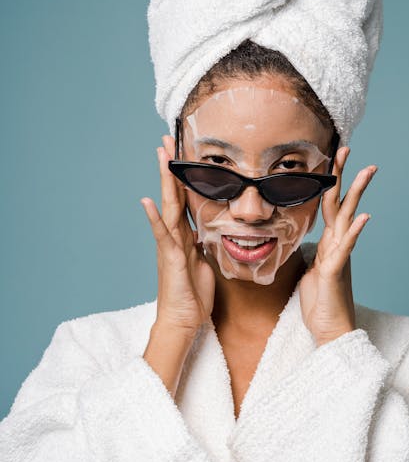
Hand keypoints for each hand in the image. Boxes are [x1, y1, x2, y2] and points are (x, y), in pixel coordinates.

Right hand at [140, 134, 215, 337]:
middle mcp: (175, 236)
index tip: (182, 153)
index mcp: (186, 235)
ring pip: (167, 206)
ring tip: (159, 156)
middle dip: (170, 168)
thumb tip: (209, 231)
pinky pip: (162, 235)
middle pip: (173, 194)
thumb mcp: (205, 262)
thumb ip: (204, 244)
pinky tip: (146, 201)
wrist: (184, 320)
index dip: (183, 176)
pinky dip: (154, 218)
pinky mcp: (170, 258)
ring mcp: (170, 245)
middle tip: (166, 140)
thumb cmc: (194, 295)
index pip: (184, 199)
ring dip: (163, 181)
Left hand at [299, 146, 376, 345]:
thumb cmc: (320, 304)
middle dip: (343, 175)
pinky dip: (355, 232)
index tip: (330, 160)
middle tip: (347, 148)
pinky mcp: (335, 272)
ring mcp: (338, 257)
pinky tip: (364, 217)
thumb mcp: (311, 272)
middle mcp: (337, 245)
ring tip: (367, 171)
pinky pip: (345, 249)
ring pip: (347, 219)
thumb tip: (312, 243)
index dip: (329, 182)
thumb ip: (315, 254)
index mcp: (328, 244)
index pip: (328, 206)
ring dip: (356, 194)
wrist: (331, 332)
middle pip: (340, 203)